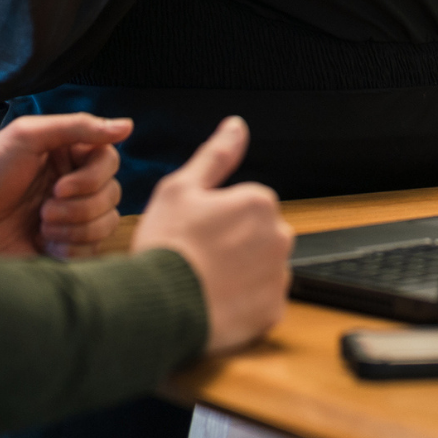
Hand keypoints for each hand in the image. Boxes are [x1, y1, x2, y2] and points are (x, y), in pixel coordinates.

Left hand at [0, 113, 131, 258]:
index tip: (59, 185)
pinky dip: (71, 248)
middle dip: (80, 206)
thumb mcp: (27, 136)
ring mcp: (68, 218)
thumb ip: (77, 127)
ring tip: (41, 225)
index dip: (92, 177)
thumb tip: (126, 125)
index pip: (109, 161)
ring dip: (75, 227)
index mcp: (67, 155)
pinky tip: (44, 244)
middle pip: (113, 194)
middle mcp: (72, 185)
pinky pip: (92, 251)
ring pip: (106, 223)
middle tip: (44, 208)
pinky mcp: (62, 248)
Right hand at [133, 117, 291, 354]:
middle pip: (259, 236)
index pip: (248, 205)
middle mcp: (279, 237)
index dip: (219, 218)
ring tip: (206, 281)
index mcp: (259, 202)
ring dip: (242, 274)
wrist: (159, 306)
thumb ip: (215, 155)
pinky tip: (217, 301)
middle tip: (200, 256)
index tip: (197, 231)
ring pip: (262, 269)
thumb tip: (236, 126)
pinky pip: (262, 302)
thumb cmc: (167, 245)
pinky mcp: (272, 312)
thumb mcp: (181, 188)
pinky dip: (244, 304)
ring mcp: (277, 276)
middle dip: (236, 244)